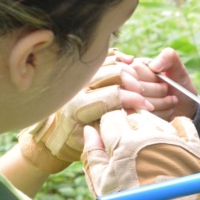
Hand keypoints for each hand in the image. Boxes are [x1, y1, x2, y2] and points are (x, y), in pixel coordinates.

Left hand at [19, 50, 152, 172]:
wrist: (53, 134)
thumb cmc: (75, 142)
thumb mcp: (93, 140)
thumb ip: (112, 126)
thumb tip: (134, 112)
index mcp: (79, 107)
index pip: (113, 96)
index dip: (133, 99)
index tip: (146, 106)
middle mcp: (78, 87)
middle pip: (114, 73)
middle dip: (134, 83)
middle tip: (143, 94)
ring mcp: (79, 76)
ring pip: (110, 62)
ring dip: (129, 71)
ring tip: (138, 84)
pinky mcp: (81, 71)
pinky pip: (103, 57)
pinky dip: (118, 58)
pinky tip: (129, 63)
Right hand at [82, 111, 199, 199]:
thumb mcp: (101, 183)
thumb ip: (93, 154)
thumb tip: (90, 131)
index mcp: (124, 143)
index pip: (112, 117)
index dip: (108, 128)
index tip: (110, 140)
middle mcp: (149, 136)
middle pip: (134, 116)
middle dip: (127, 127)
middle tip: (129, 147)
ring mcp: (173, 140)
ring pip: (156, 119)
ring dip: (149, 127)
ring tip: (147, 148)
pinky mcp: (192, 148)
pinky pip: (184, 124)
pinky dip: (177, 125)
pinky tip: (170, 136)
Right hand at [116, 48, 198, 120]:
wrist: (184, 106)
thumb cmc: (178, 84)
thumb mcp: (177, 68)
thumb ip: (168, 57)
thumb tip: (154, 65)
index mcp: (133, 67)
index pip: (133, 70)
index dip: (150, 79)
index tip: (165, 84)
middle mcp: (126, 83)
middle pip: (134, 88)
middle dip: (158, 92)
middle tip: (168, 90)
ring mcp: (127, 102)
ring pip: (138, 105)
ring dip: (161, 104)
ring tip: (171, 100)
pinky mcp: (132, 117)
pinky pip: (142, 117)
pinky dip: (160, 115)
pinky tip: (167, 111)